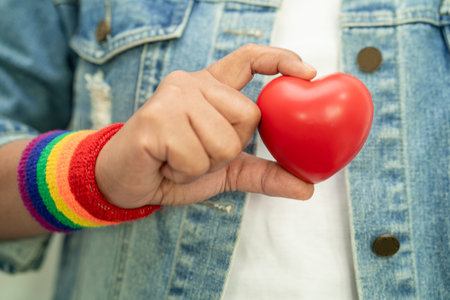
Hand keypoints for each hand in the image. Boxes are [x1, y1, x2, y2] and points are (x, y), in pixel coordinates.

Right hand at [95, 44, 315, 207]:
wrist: (126, 182)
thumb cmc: (175, 167)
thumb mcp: (225, 170)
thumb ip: (263, 173)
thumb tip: (307, 188)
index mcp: (211, 87)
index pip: (249, 59)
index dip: (280, 60)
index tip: (308, 73)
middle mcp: (192, 83)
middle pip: (249, 117)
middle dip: (229, 150)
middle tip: (197, 152)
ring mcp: (173, 97)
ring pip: (225, 141)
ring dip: (205, 165)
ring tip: (178, 159)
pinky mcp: (156, 119)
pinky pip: (196, 158)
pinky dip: (185, 173)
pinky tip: (166, 163)